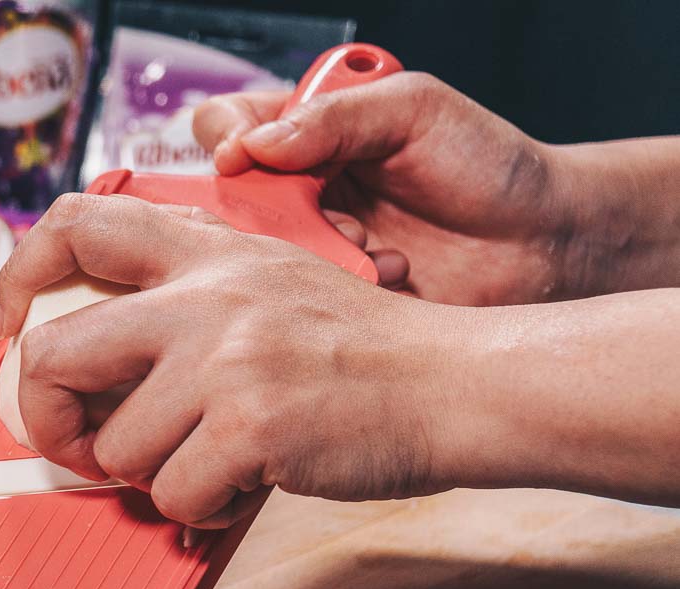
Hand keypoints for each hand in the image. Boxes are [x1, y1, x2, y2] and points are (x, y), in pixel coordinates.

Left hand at [0, 195, 469, 527]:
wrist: (453, 384)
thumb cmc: (358, 352)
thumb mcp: (269, 283)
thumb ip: (186, 297)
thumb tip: (88, 357)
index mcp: (204, 253)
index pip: (77, 222)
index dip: (20, 275)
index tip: (13, 329)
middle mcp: (202, 297)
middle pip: (49, 354)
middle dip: (47, 420)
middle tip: (83, 446)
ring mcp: (223, 359)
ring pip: (115, 449)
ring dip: (151, 477)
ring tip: (209, 464)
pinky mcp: (249, 424)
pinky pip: (171, 494)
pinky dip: (199, 510)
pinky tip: (241, 487)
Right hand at [192, 72, 572, 306]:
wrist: (542, 241)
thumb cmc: (487, 164)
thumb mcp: (415, 110)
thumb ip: (334, 116)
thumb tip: (257, 143)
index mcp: (311, 132)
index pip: (229, 126)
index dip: (226, 141)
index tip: (242, 158)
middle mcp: (300, 190)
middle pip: (228, 199)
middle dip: (272, 208)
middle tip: (322, 211)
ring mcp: (312, 246)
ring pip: (260, 253)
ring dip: (318, 247)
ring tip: (372, 243)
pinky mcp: (330, 297)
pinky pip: (300, 297)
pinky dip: (346, 284)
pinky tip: (394, 272)